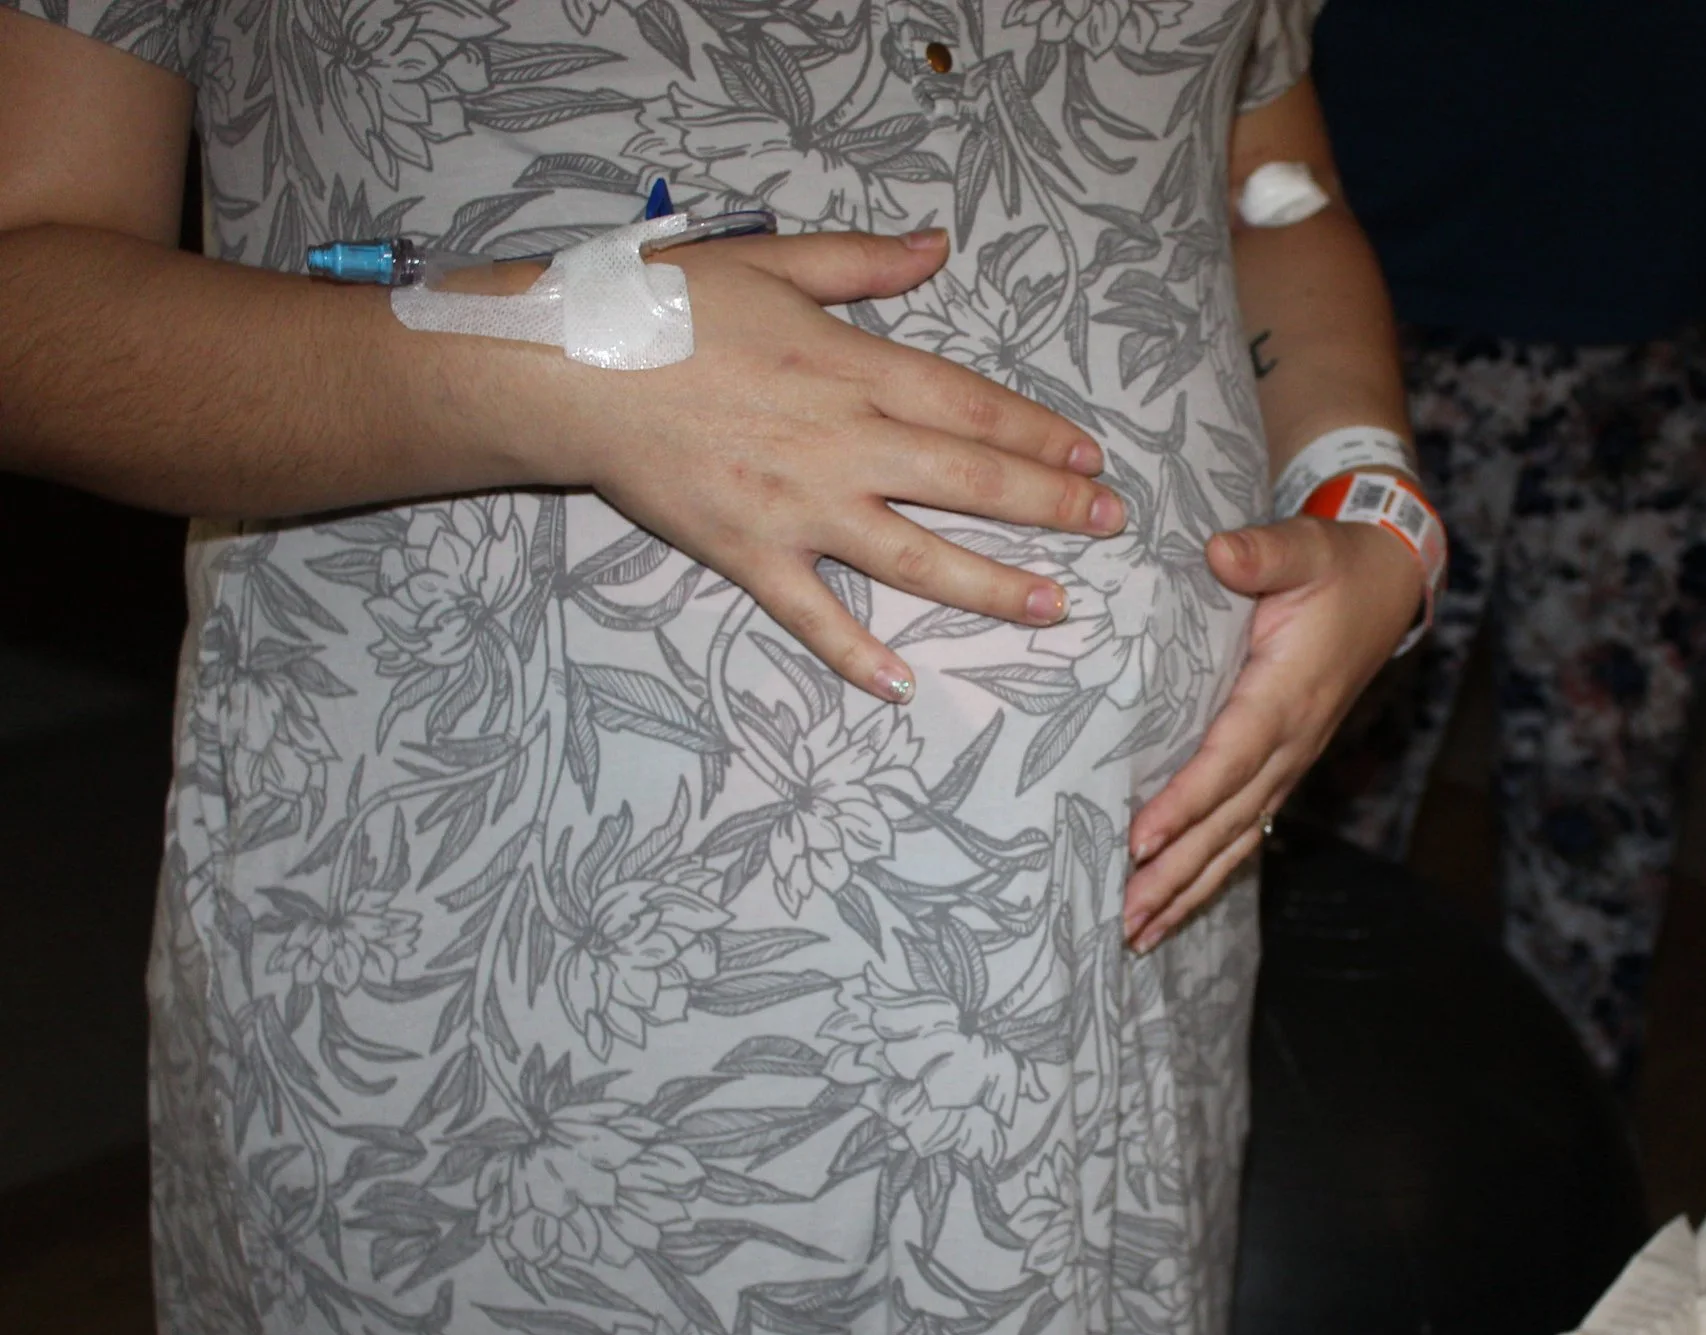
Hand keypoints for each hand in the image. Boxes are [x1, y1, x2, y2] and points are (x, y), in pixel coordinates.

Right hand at [510, 229, 1126, 701]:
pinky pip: (812, 615)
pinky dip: (855, 654)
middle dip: (1048, 506)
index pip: (971, 405)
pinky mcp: (749, 553)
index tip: (1090, 458)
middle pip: (966, 479)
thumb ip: (864, 263)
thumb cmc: (667, 307)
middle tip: (1108, 526)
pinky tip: (904, 687)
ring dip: (991, 585)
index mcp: (853, 369)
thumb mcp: (772, 261)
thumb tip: (938, 246)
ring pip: (915, 554)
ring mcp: (798, 506)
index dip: (1039, 434)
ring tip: (1054, 606)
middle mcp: (842, 443)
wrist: (567, 367)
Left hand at [1121, 514, 1422, 950]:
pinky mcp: (1281, 770)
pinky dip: (1208, 873)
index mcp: (1287, 695)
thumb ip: (1262, 552)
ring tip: (1138, 933)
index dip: (1187, 801)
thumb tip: (1220, 553)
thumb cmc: (1335, 567)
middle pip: (1228, 821)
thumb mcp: (1304, 547)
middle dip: (1177, 871)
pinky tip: (1171, 906)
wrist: (1386, 590)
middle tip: (1126, 914)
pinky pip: (1244, 832)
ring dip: (1188, 888)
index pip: (1231, 757)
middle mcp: (1291, 743)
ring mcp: (1289, 764)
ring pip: (1237, 839)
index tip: (1141, 838)